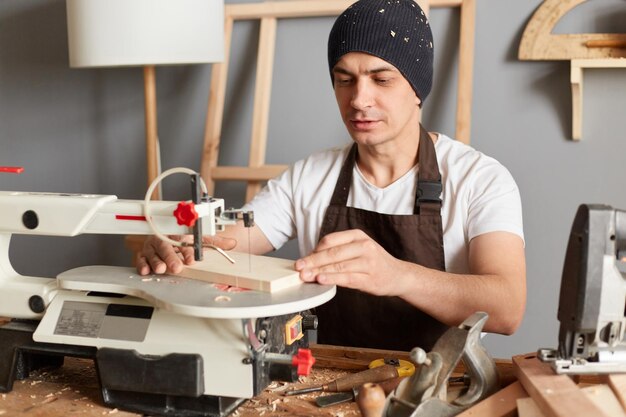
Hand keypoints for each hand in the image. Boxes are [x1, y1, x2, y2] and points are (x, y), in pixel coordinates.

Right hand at [136, 234, 236, 275]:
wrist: (165, 232)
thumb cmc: (183, 237)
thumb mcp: (200, 238)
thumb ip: (215, 242)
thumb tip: (232, 243)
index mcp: (177, 232)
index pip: (182, 240)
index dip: (187, 251)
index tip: (192, 259)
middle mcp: (164, 238)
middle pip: (166, 246)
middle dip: (171, 257)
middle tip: (177, 267)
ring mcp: (153, 246)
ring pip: (152, 253)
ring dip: (156, 261)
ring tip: (161, 269)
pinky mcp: (144, 254)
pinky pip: (140, 258)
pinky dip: (142, 264)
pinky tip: (146, 270)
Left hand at [294, 229, 408, 295]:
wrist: (398, 275)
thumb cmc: (374, 262)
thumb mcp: (358, 249)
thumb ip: (338, 251)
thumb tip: (312, 258)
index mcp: (358, 236)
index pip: (330, 240)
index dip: (314, 250)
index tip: (303, 259)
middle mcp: (364, 246)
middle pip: (332, 253)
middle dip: (312, 261)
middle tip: (298, 267)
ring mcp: (368, 262)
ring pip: (338, 266)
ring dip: (319, 271)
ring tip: (306, 275)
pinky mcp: (369, 278)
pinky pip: (347, 278)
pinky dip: (332, 279)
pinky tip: (321, 280)